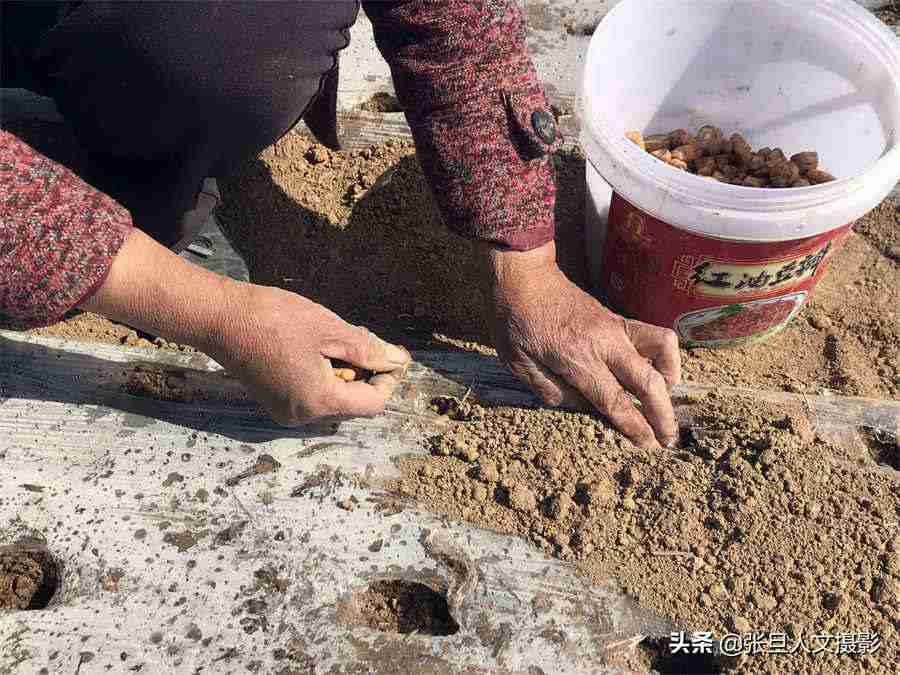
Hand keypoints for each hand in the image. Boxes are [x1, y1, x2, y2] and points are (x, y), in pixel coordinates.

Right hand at [208, 284, 409, 424]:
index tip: (392, 353)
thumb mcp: (330, 330)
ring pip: (332, 397)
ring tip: (334, 338)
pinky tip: (315, 347)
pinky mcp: (274, 401)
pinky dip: (323, 374)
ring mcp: (285, 411)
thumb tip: (397, 362)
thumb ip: (368, 350)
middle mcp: (303, 416)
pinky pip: (312, 394)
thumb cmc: (274, 320)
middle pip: (352, 402)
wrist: (221, 319)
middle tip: (359, 336)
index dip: (388, 379)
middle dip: (364, 371)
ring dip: (343, 371)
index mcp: (319, 401)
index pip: (373, 403)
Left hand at [478, 241, 679, 447]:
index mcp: (576, 357)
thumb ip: (549, 389)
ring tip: (663, 399)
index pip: (614, 400)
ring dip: (670, 378)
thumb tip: (581, 407)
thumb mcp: (518, 363)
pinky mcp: (619, 318)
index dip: (635, 427)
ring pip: (662, 349)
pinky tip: (654, 371)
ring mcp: (615, 327)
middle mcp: (603, 342)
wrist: (524, 276)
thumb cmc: (515, 320)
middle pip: (648, 382)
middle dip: (663, 414)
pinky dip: (663, 355)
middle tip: (669, 439)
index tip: (649, 446)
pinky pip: (654, 335)